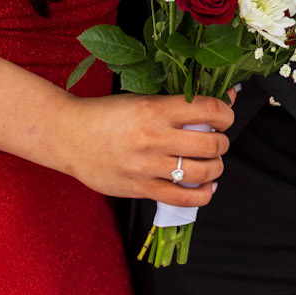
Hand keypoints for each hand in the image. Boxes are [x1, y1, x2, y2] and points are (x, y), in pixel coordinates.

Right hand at [56, 94, 233, 202]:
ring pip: (202, 171)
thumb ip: (180, 102)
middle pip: (211, 143)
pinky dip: (202, 194)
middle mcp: (154, 137)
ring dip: (216, 168)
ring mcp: (147, 166)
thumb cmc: (106, 114)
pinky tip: (205, 187)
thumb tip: (225, 96)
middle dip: (223, 142)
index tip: (225, 117)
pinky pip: (182, 198)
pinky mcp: (140, 189)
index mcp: (155, 108)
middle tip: (217, 140)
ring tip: (212, 163)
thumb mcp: (142, 98)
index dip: (226, 113)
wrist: (69, 136)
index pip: (208, 109)